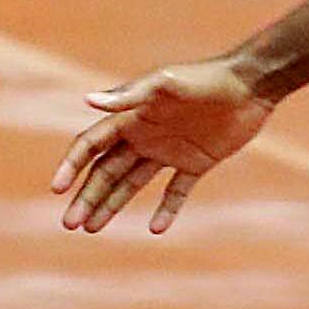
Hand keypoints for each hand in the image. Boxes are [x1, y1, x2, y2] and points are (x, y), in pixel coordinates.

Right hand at [52, 58, 273, 232]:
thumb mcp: (167, 85)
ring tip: (91, 229)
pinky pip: (176, 191)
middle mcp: (144, 136)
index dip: (71, 166)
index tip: (57, 189)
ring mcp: (169, 151)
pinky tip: (156, 229)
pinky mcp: (196, 162)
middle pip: (105, 171)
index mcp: (131, 118)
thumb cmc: (207, 79)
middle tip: (69, 224)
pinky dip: (167, 209)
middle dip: (86, 196)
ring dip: (111, 205)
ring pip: (132, 183)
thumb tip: (87, 100)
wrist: (251, 85)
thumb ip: (130, 95)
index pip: (90, 146)